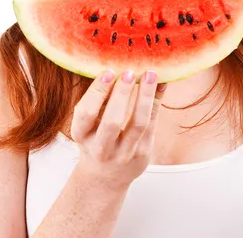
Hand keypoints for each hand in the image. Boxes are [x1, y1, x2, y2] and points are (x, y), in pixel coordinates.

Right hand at [71, 69, 167, 190]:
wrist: (105, 178)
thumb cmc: (96, 139)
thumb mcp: (88, 123)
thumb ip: (99, 99)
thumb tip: (117, 65)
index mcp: (82, 136)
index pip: (86, 114)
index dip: (97, 92)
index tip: (108, 71)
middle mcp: (101, 148)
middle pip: (112, 122)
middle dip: (122, 95)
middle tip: (130, 72)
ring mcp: (124, 153)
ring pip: (138, 124)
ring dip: (145, 96)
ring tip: (150, 75)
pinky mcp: (142, 153)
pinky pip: (152, 124)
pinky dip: (156, 101)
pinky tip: (161, 84)